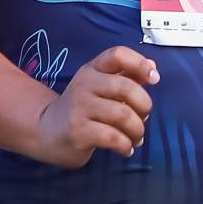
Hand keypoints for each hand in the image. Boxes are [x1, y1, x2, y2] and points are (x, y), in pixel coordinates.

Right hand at [30, 47, 157, 167]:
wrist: (48, 131)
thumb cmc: (84, 107)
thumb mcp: (101, 86)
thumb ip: (127, 76)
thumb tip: (153, 67)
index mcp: (93, 69)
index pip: (117, 54)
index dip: (140, 64)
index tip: (154, 79)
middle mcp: (84, 84)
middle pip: (126, 88)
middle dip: (144, 106)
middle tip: (144, 118)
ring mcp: (79, 107)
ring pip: (123, 116)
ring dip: (137, 130)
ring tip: (137, 137)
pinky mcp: (78, 131)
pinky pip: (113, 138)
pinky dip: (126, 145)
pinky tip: (126, 149)